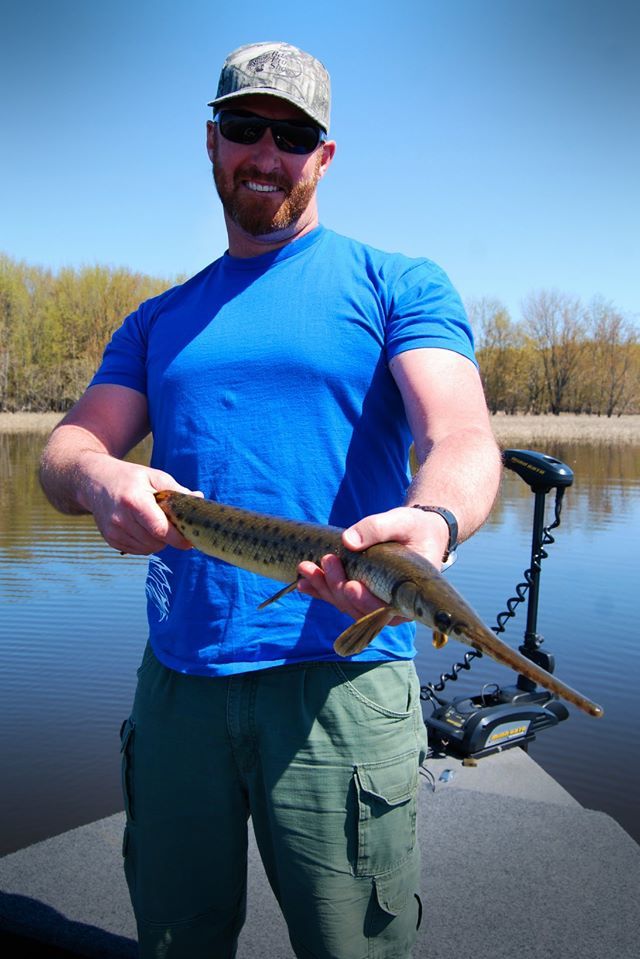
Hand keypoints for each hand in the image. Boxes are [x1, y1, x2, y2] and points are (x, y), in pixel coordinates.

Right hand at [80, 455, 201, 554]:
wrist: (94, 481)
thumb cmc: (129, 478)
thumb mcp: (154, 476)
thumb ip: (176, 491)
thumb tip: (199, 498)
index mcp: (134, 501)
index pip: (160, 529)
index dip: (178, 538)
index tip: (191, 540)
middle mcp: (120, 519)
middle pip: (156, 541)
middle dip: (170, 537)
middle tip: (174, 525)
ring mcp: (113, 531)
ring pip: (148, 548)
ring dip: (159, 541)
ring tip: (156, 523)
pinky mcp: (110, 539)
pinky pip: (138, 550)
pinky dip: (147, 543)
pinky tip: (144, 528)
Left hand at [297, 506, 448, 620]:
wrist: (415, 532)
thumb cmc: (415, 528)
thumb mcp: (401, 522)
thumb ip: (377, 529)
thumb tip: (348, 542)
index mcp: (409, 597)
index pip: (385, 610)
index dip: (365, 602)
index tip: (349, 585)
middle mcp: (391, 607)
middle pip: (359, 609)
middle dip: (337, 587)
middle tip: (327, 559)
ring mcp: (373, 603)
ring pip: (344, 604)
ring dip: (323, 588)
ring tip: (306, 568)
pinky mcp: (359, 595)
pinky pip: (337, 597)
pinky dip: (319, 590)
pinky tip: (303, 582)